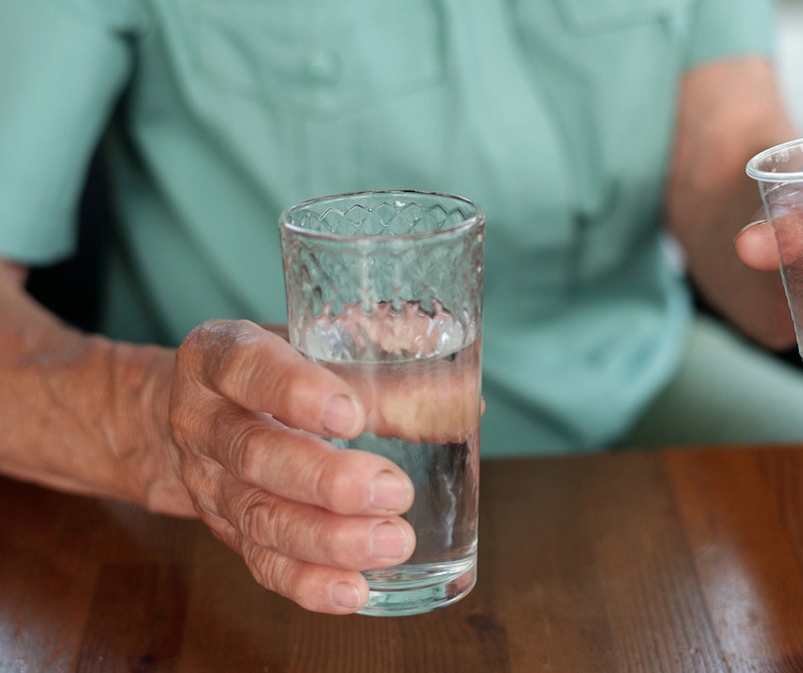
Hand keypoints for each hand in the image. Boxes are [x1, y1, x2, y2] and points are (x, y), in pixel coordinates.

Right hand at [169, 320, 430, 613]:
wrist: (206, 411)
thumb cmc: (281, 367)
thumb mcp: (317, 344)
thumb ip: (384, 361)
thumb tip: (466, 397)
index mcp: (219, 357)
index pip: (247, 367)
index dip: (294, 391)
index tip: (351, 414)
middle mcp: (204, 422)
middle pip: (256, 455)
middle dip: (327, 480)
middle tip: (395, 491)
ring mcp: (210, 484)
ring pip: (261, 518)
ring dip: (329, 539)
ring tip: (394, 543)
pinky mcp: (228, 532)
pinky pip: (263, 564)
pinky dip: (309, 583)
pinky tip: (355, 591)